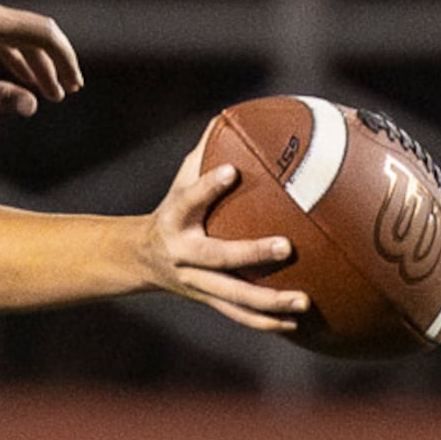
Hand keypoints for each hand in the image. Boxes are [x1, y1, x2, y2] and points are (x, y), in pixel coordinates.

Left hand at [0, 2, 81, 117]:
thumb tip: (32, 106)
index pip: (44, 33)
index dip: (64, 57)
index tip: (73, 82)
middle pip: (38, 36)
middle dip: (56, 63)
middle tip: (69, 91)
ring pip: (22, 42)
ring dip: (39, 66)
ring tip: (53, 94)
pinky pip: (5, 45)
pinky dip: (19, 63)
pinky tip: (27, 84)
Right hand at [135, 146, 310, 335]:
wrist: (138, 259)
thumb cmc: (173, 210)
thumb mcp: (179, 182)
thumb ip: (206, 155)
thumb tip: (234, 116)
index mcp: (174, 220)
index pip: (188, 200)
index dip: (206, 186)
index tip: (230, 172)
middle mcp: (182, 254)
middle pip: (217, 257)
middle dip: (250, 254)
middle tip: (285, 247)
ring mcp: (194, 282)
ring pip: (232, 296)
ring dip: (267, 301)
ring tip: (303, 302)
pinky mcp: (207, 300)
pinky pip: (237, 315)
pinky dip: (265, 322)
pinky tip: (295, 323)